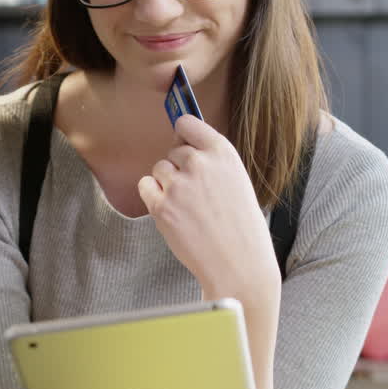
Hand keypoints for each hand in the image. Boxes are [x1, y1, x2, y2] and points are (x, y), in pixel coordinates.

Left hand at [136, 115, 278, 296]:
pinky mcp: (161, 207)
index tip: (183, 141)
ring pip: (159, 168)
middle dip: (180, 168)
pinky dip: (153, 197)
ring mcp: (178, 185)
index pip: (188, 124)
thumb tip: (182, 144)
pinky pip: (145, 186)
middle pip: (174, 150)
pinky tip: (172, 211)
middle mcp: (199, 164)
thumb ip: (212, 162)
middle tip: (195, 193)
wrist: (239, 264)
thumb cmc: (241, 227)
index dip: (183, 134)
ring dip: (167, 183)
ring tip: (187, 206)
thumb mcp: (237, 181)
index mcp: (223, 153)